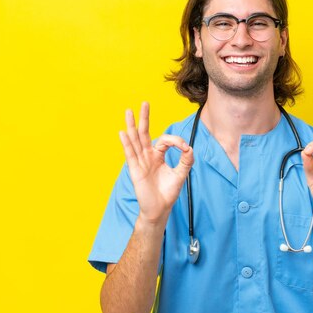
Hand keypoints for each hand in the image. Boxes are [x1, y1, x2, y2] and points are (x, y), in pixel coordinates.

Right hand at [119, 102, 193, 223]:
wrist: (160, 209)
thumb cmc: (168, 193)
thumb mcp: (181, 175)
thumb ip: (186, 161)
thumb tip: (189, 148)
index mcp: (158, 155)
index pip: (164, 140)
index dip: (175, 141)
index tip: (185, 148)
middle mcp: (147, 156)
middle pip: (144, 133)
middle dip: (145, 118)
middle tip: (145, 102)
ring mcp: (140, 162)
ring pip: (135, 140)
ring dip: (132, 126)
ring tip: (129, 111)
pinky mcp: (135, 171)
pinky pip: (130, 155)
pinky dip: (127, 143)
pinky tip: (123, 132)